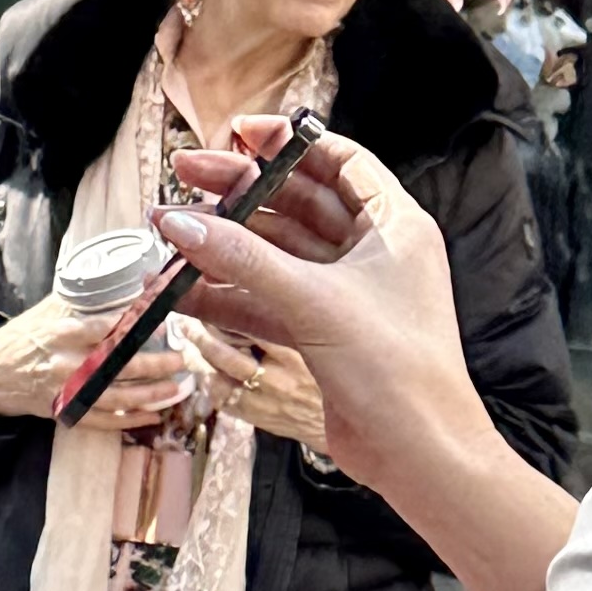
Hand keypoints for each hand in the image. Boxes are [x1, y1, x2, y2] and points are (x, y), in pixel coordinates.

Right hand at [0, 290, 197, 434]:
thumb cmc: (26, 336)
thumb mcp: (47, 310)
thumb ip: (82, 302)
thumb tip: (125, 285)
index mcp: (61, 333)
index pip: (102, 328)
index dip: (133, 326)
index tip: (161, 321)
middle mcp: (65, 364)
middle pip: (116, 366)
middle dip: (152, 364)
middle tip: (179, 359)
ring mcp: (67, 391)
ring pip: (116, 397)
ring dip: (150, 395)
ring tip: (176, 389)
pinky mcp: (67, 412)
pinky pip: (104, 421)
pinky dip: (129, 421)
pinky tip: (153, 416)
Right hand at [155, 125, 575, 590]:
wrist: (420, 456)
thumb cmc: (397, 371)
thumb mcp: (313, 301)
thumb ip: (241, 258)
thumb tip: (179, 223)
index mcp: (394, 227)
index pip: (339, 161)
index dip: (288, 143)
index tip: (236, 135)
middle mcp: (373, 254)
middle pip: (297, 202)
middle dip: (239, 191)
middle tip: (184, 178)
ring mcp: (347, 295)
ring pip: (276, 253)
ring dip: (225, 245)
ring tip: (171, 236)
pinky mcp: (325, 334)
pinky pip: (268, 299)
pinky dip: (229, 294)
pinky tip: (184, 291)